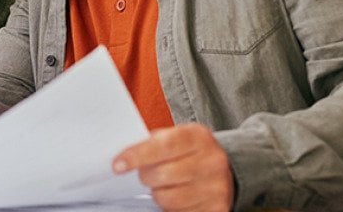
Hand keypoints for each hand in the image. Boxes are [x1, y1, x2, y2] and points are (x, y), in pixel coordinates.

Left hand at [112, 123, 234, 211]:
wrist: (225, 170)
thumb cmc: (191, 152)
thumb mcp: (176, 137)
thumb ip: (153, 142)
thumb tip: (123, 157)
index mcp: (199, 137)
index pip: (162, 146)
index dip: (136, 156)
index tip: (117, 165)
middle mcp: (212, 161)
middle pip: (162, 175)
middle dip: (146, 176)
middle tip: (146, 173)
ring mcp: (216, 187)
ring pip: (168, 198)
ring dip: (158, 193)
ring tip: (164, 184)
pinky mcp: (216, 208)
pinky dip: (172, 207)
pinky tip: (177, 194)